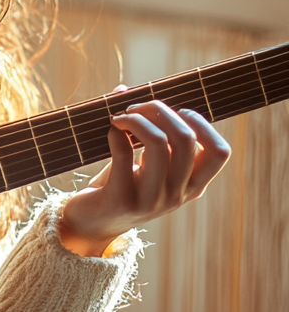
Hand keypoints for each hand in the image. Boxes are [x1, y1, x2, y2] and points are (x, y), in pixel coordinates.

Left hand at [59, 92, 230, 256]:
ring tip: (120, 117)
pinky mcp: (122, 199)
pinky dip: (116, 133)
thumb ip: (143, 129)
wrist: (91, 223)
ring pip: (158, 143)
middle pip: (185, 139)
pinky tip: (110, 131)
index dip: (201, 123)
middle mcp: (178, 195)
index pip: (219, 152)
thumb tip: (124, 88)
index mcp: (191, 186)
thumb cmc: (119, 185)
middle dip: (159, 111)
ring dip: (137, 120)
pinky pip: (123, 153)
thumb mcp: (140, 161)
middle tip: (135, 108)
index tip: (175, 111)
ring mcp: (152, 200)